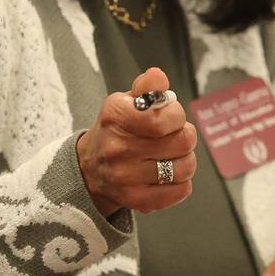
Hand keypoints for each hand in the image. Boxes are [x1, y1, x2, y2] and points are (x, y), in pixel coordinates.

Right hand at [76, 67, 197, 216]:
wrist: (89, 169)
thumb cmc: (115, 130)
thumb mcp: (124, 102)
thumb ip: (146, 88)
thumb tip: (158, 76)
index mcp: (115, 116)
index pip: (164, 119)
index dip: (176, 115)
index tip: (170, 116)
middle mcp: (118, 148)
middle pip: (182, 142)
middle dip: (185, 135)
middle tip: (175, 135)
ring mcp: (126, 177)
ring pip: (185, 167)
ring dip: (185, 159)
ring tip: (173, 155)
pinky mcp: (136, 200)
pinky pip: (181, 190)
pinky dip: (182, 182)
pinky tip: (169, 174)